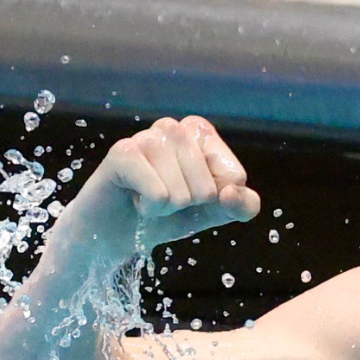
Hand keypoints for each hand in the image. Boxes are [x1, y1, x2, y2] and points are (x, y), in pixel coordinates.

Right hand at [64, 115, 261, 257]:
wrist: (118, 232)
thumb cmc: (167, 213)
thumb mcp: (214, 211)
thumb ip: (242, 205)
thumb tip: (232, 193)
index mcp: (200, 133)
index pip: (234, 176)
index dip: (216, 199)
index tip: (191, 194)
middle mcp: (174, 127)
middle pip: (208, 187)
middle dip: (188, 205)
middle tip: (164, 197)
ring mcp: (147, 137)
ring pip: (182, 193)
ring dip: (166, 207)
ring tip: (147, 198)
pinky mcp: (122, 153)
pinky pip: (159, 194)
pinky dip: (150, 208)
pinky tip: (134, 197)